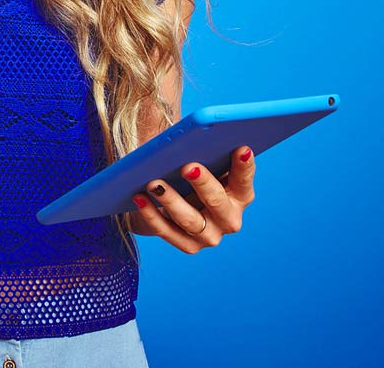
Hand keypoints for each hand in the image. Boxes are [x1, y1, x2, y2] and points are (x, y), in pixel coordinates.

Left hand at [130, 146, 255, 253]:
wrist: (172, 200)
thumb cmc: (189, 173)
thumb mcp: (200, 161)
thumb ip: (203, 151)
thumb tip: (189, 138)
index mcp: (240, 195)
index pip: (244, 180)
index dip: (244, 166)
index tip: (241, 148)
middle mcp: (229, 219)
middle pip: (217, 203)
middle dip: (203, 184)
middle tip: (188, 167)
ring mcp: (209, 236)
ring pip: (190, 220)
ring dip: (171, 201)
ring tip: (154, 183)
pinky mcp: (188, 246)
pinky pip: (167, 231)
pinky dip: (152, 214)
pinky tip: (139, 198)